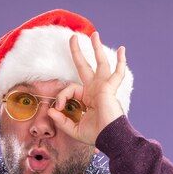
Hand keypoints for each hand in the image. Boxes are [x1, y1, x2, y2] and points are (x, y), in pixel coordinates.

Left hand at [48, 31, 126, 146]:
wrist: (109, 138)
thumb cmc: (96, 135)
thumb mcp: (73, 129)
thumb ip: (61, 120)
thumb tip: (50, 110)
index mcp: (87, 98)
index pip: (71, 90)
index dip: (62, 97)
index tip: (58, 108)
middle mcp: (95, 90)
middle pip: (85, 66)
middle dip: (79, 52)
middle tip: (72, 38)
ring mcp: (103, 87)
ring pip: (100, 63)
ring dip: (97, 49)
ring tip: (94, 34)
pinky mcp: (109, 88)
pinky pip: (117, 73)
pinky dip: (120, 62)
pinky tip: (121, 50)